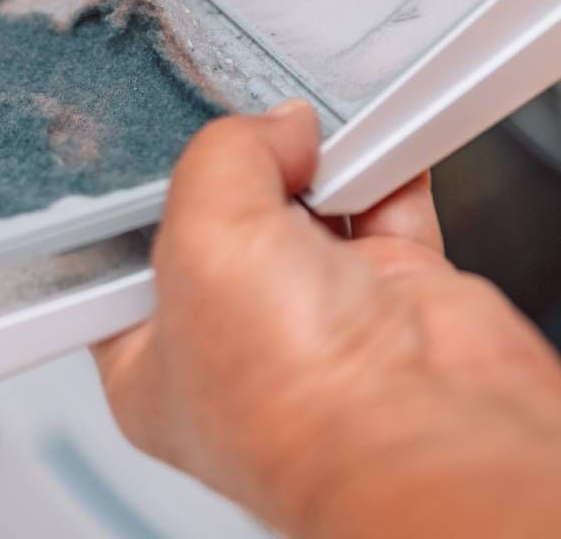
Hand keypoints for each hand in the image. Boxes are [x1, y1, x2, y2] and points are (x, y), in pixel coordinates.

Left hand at [94, 103, 560, 537]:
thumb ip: (223, 156)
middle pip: (223, 219)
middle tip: (246, 132)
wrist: (430, 433)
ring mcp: (319, 318)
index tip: (156, 141)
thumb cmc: (293, 395)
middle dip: (241, 168)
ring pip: (306, 206)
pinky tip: (368, 141)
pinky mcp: (394, 294)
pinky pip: (384, 207)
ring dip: (315, 162)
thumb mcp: (204, 234)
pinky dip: (382, 171)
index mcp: (154, 361)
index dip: (141, 198)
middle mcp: (236, 343)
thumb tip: (275, 128)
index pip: (129, 261)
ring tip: (308, 134)